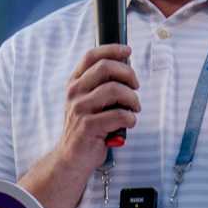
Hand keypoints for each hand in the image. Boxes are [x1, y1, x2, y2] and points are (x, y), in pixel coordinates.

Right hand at [56, 44, 138, 172]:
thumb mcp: (87, 102)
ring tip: (134, 108)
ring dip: (132, 98)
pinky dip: (130, 118)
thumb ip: (99, 86)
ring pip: (114, 90)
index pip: (91, 56)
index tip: (127, 51)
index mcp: (74, 83)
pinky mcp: (88, 126)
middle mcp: (74, 93)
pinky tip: (128, 123)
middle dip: (128, 74)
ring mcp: (80, 109)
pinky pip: (119, 114)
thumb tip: (125, 69)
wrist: (71, 158)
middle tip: (136, 86)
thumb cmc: (86, 128)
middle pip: (105, 67)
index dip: (111, 49)